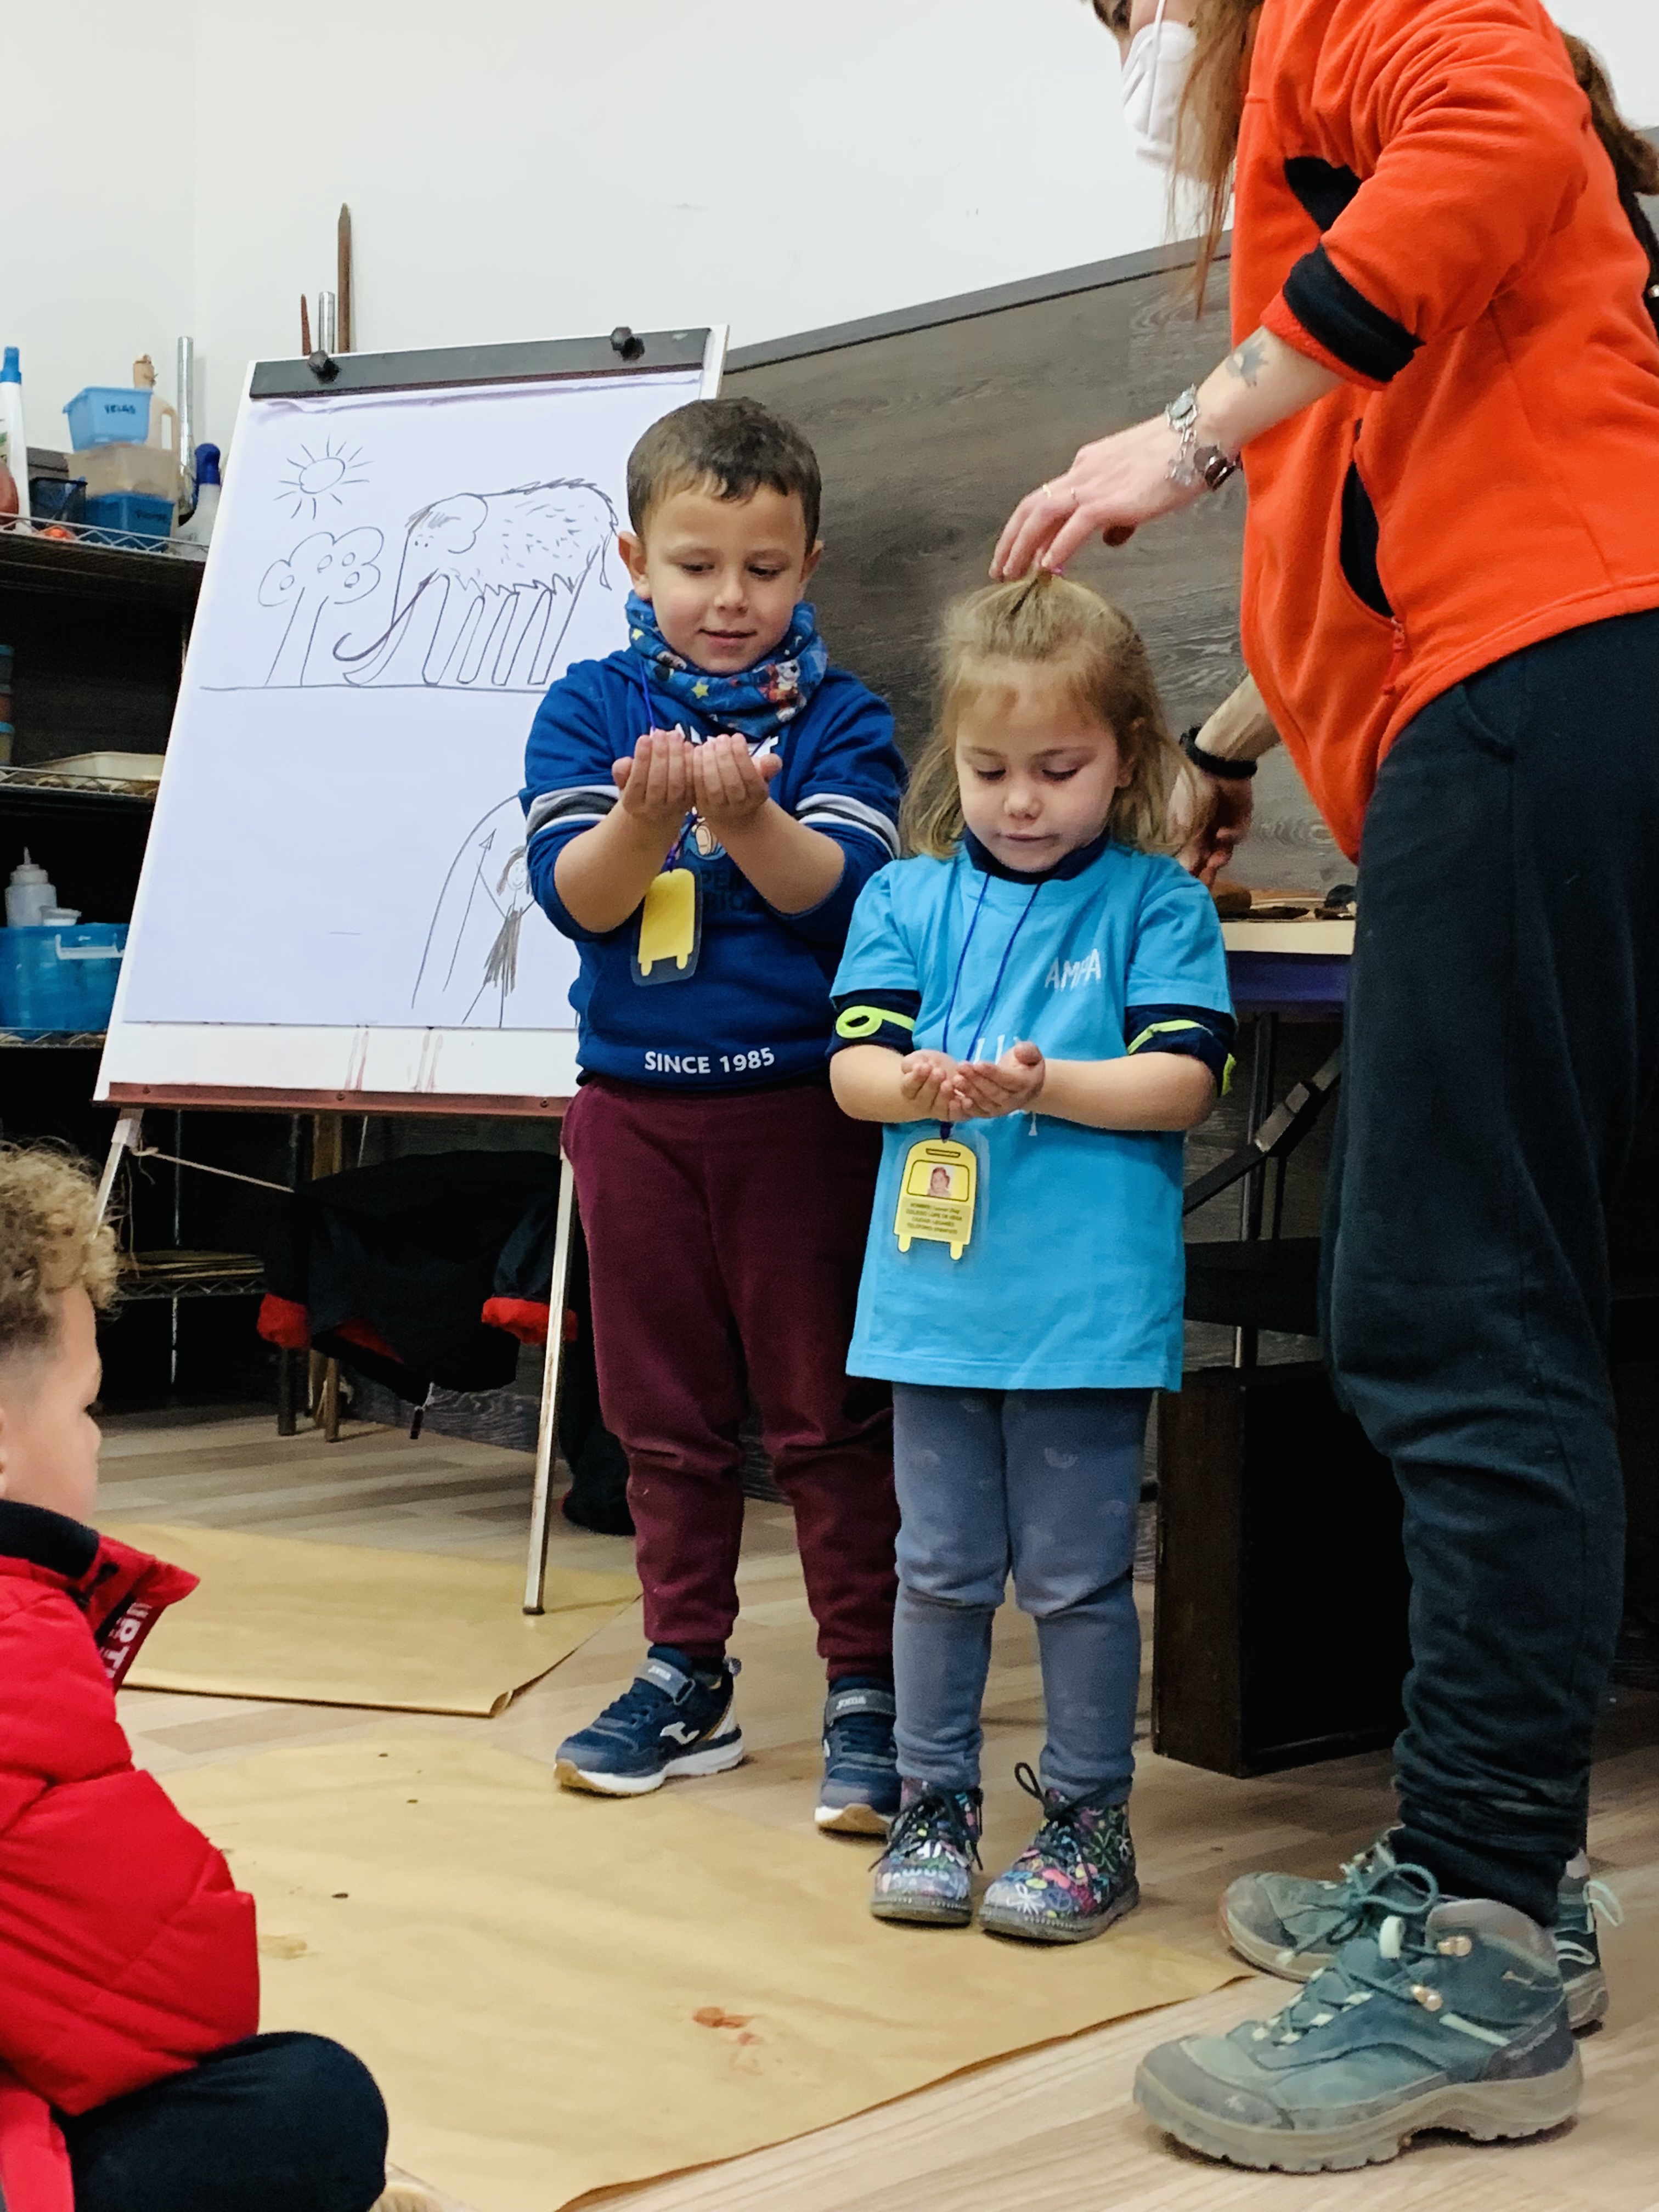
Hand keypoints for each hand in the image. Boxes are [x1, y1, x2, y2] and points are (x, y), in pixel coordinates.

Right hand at [612, 729, 692, 834]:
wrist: (655, 816)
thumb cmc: (638, 790)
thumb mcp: (623, 782)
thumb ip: (621, 771)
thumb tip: (627, 761)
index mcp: (632, 804)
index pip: (637, 781)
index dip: (642, 760)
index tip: (644, 737)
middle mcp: (653, 810)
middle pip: (658, 783)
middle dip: (660, 755)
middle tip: (661, 733)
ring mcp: (673, 809)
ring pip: (677, 784)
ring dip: (677, 757)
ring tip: (675, 736)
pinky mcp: (689, 804)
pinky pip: (692, 785)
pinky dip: (691, 765)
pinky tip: (688, 746)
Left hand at [689, 733, 781, 835]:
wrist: (734, 810)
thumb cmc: (748, 782)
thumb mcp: (762, 773)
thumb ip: (769, 765)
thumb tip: (769, 760)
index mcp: (758, 796)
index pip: (750, 777)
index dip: (742, 756)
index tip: (737, 737)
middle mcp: (740, 807)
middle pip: (731, 783)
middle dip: (725, 757)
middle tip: (721, 738)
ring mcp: (719, 809)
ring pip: (713, 787)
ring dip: (709, 762)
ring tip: (708, 743)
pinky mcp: (701, 807)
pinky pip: (697, 788)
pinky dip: (696, 768)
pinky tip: (697, 751)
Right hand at [899, 1049, 967, 1120]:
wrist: (945, 1074)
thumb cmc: (929, 1065)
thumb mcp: (919, 1059)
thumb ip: (912, 1062)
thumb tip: (917, 1066)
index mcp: (909, 1091)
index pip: (909, 1086)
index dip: (917, 1077)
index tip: (924, 1066)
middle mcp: (920, 1104)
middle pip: (924, 1098)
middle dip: (932, 1084)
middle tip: (939, 1072)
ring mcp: (936, 1110)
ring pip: (938, 1107)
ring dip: (944, 1096)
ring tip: (949, 1083)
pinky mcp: (952, 1113)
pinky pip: (954, 1114)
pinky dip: (959, 1108)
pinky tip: (965, 1099)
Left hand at [946, 1041, 1045, 1119]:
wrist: (1025, 1084)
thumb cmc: (1025, 1065)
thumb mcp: (1032, 1054)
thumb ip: (1028, 1051)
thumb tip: (1019, 1050)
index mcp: (1026, 1084)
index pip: (1008, 1080)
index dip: (993, 1073)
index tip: (977, 1063)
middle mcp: (1015, 1100)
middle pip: (994, 1092)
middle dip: (976, 1080)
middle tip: (961, 1067)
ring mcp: (1002, 1109)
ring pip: (985, 1102)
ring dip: (969, 1091)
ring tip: (956, 1079)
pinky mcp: (991, 1113)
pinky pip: (980, 1113)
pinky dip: (970, 1109)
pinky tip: (958, 1100)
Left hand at [992, 416, 1202, 578]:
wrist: (1198, 434)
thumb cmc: (1178, 457)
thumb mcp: (1138, 486)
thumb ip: (1119, 515)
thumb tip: (1110, 538)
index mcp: (1087, 466)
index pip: (1047, 500)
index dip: (1028, 528)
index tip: (1019, 552)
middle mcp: (1082, 472)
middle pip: (1031, 507)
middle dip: (1011, 540)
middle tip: (1000, 568)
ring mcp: (1093, 485)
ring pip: (1042, 516)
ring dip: (1022, 547)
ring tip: (1011, 572)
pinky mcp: (1109, 499)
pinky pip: (1073, 527)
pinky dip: (1056, 548)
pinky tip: (1046, 567)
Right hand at [1181, 774, 1254, 887]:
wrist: (1217, 764)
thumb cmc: (1192, 790)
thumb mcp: (1183, 820)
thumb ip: (1189, 845)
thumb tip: (1188, 869)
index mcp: (1189, 832)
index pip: (1190, 857)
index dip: (1191, 871)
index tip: (1188, 884)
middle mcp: (1207, 831)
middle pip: (1208, 858)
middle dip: (1208, 870)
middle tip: (1206, 880)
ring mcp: (1225, 826)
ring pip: (1225, 850)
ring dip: (1221, 856)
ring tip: (1217, 859)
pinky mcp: (1241, 819)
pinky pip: (1238, 834)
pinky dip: (1231, 837)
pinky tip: (1223, 833)